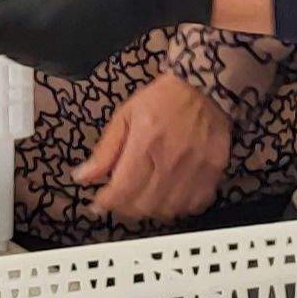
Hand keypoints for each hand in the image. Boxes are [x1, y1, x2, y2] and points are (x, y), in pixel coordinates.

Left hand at [76, 72, 234, 224]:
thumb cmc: (162, 100)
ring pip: (167, 210)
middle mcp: (171, 158)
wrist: (205, 87)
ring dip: (150, 209)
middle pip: (144, 205)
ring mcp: (196, 168)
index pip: (122, 189)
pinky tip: (168, 194)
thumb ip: (104, 151)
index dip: (106, 202)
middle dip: (125, 207)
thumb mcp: (125, 116)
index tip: (99, 203)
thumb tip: (82, 178)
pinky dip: (177, 207)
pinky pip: (192, 205)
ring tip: (142, 196)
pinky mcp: (214, 172)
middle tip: (120, 198)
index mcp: (146, 141)